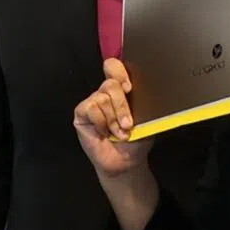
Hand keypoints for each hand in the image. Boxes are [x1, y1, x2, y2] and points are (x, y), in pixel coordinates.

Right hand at [73, 58, 153, 178]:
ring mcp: (93, 101)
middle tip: (128, 124)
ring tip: (119, 134)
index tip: (129, 88)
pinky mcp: (82, 112)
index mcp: (123, 89)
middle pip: (111, 83)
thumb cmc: (137, 140)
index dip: (120, 72)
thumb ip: (143, 104)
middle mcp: (106, 92)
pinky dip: (101, 123)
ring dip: (114, 120)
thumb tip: (142, 95)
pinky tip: (105, 133)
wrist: (126, 162)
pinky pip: (91, 108)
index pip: (115, 67)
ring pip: (102, 97)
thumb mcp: (147, 120)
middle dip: (122, 105)